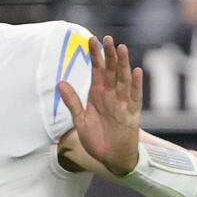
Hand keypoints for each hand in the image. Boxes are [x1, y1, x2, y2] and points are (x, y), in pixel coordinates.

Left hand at [59, 34, 141, 174]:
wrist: (111, 158)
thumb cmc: (96, 139)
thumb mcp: (80, 120)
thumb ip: (72, 101)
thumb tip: (60, 83)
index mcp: (97, 95)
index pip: (97, 71)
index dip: (95, 56)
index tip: (91, 40)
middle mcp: (111, 96)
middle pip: (111, 71)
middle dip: (109, 55)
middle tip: (107, 38)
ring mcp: (123, 103)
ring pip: (124, 80)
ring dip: (123, 64)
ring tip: (121, 48)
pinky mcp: (133, 114)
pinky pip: (136, 97)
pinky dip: (136, 85)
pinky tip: (136, 71)